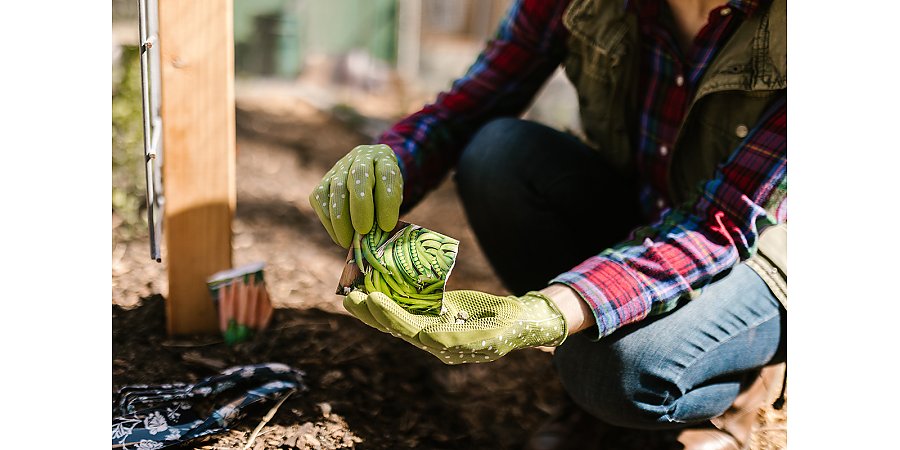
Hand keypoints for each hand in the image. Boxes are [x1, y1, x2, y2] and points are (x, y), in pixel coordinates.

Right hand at [310, 144, 402, 247]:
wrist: (371, 176)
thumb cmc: (385, 192)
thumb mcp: (394, 198)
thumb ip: (387, 212)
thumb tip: (375, 237)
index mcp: (384, 159)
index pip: (386, 174)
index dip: (386, 200)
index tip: (387, 226)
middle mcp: (361, 158)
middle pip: (358, 177)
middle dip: (360, 207)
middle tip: (363, 231)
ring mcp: (339, 168)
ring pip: (336, 190)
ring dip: (341, 220)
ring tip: (349, 242)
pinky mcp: (323, 181)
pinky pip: (320, 199)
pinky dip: (329, 221)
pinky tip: (339, 235)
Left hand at [343, 290, 566, 363]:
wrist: (519, 323)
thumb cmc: (509, 327)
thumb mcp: (491, 334)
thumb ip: (461, 338)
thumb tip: (427, 337)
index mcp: (446, 346)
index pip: (412, 332)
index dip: (391, 317)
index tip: (373, 301)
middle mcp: (434, 340)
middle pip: (397, 327)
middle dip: (373, 313)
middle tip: (350, 298)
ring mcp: (433, 327)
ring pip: (397, 318)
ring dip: (374, 307)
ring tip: (352, 293)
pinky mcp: (435, 315)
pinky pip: (408, 308)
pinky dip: (390, 298)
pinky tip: (374, 287)